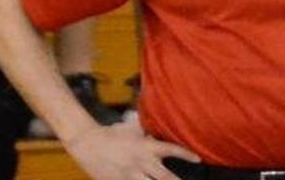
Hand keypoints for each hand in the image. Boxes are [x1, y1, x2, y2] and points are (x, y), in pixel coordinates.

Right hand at [65, 121, 199, 179]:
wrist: (87, 143)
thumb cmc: (111, 133)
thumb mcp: (130, 127)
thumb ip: (145, 126)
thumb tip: (155, 110)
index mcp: (145, 147)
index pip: (170, 149)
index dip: (186, 154)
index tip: (198, 159)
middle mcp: (141, 163)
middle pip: (164, 177)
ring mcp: (129, 175)